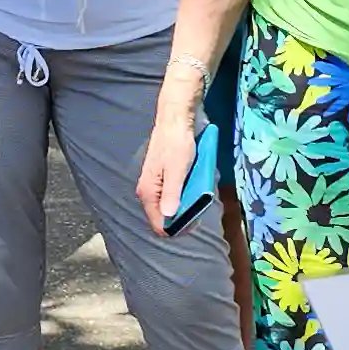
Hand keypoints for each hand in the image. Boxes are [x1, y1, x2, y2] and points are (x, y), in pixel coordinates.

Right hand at [135, 106, 201, 226]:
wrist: (175, 120)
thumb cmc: (177, 143)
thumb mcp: (178, 170)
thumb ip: (172, 194)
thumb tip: (169, 217)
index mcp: (149, 192)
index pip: (159, 225)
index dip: (177, 229)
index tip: (195, 222)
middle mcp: (149, 192)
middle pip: (165, 218)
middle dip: (183, 218)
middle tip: (200, 209)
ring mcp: (155, 186)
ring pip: (170, 207)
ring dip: (185, 206)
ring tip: (199, 198)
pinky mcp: (163, 179)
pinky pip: (173, 196)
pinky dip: (184, 196)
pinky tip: (195, 188)